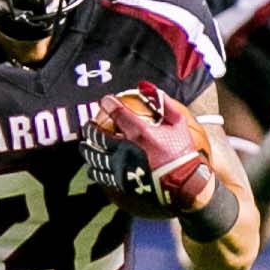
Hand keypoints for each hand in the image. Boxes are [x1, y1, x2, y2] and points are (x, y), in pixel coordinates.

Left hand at [85, 81, 217, 214]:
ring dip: (88, 151)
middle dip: (90, 130)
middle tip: (87, 126)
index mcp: (139, 133)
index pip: (117, 113)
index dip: (108, 104)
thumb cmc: (182, 152)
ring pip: (96, 158)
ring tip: (84, 147)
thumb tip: (146, 86)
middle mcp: (125, 149)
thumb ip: (163, 103)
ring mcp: (122, 167)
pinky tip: (92, 169)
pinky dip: (95, 171)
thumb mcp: (178, 123)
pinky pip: (102, 176)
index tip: (104, 101)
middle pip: (99, 137)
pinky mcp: (122, 182)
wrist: (184, 184)